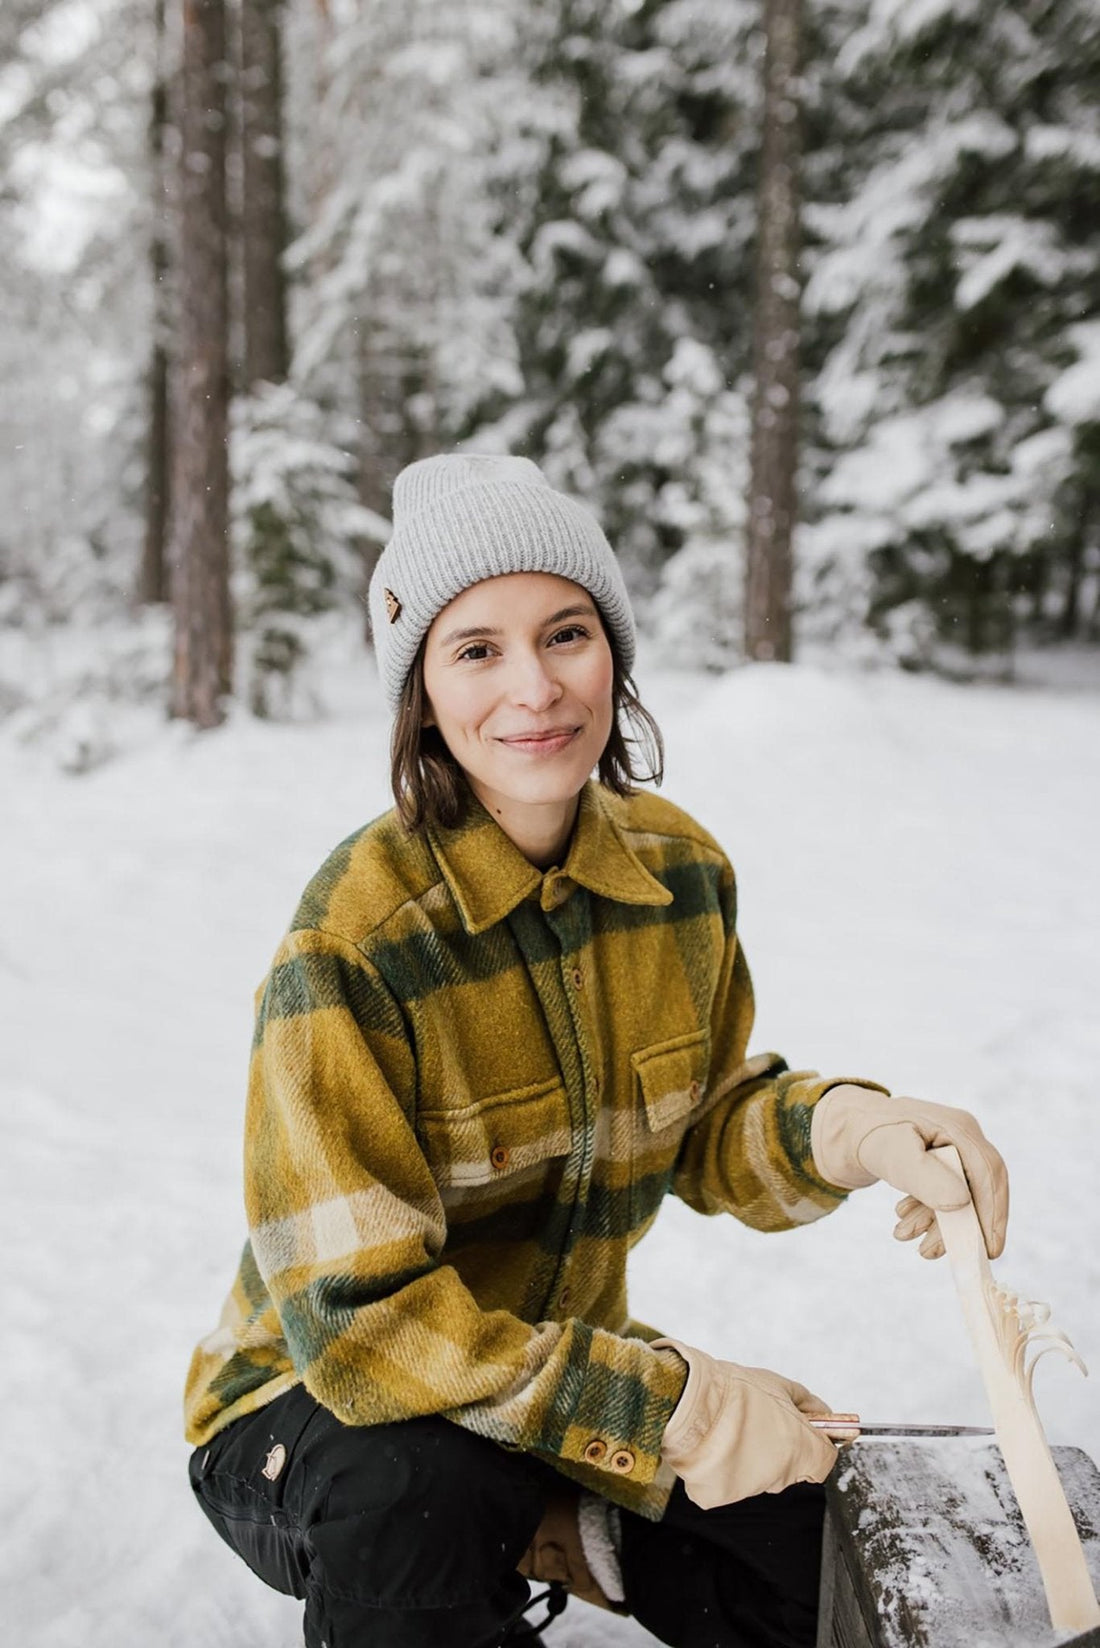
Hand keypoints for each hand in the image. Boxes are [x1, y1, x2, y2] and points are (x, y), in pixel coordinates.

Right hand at [651, 1337, 838, 1508]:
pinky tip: (715, 1445)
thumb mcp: (779, 1385)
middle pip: (792, 1468)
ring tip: (732, 1429)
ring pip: (760, 1476)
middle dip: (781, 1448)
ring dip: (752, 1458)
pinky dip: (724, 1468)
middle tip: (760, 1423)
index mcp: (802, 1448)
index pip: (825, 1459)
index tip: (806, 1430)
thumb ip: (806, 1403)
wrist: (691, 1402)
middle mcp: (781, 1475)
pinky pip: (728, 1483)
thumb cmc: (734, 1391)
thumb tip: (821, 1413)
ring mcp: (751, 1489)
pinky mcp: (721, 1496)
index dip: (817, 1442)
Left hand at [811, 1084, 1008, 1259]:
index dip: (993, 1214)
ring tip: (902, 1235)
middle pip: (978, 1189)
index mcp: (958, 1128)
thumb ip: (925, 1178)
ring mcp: (953, 1150)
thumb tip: (961, 1203)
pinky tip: (903, 1220)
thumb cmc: (870, 1135)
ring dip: (935, 1224)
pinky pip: (945, 1195)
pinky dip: (928, 1214)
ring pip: (960, 1197)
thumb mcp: (893, 1155)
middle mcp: (962, 1138)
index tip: (989, 1250)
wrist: (846, 1128)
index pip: (989, 1174)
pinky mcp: (941, 1164)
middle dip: (958, 1227)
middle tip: (930, 1252)